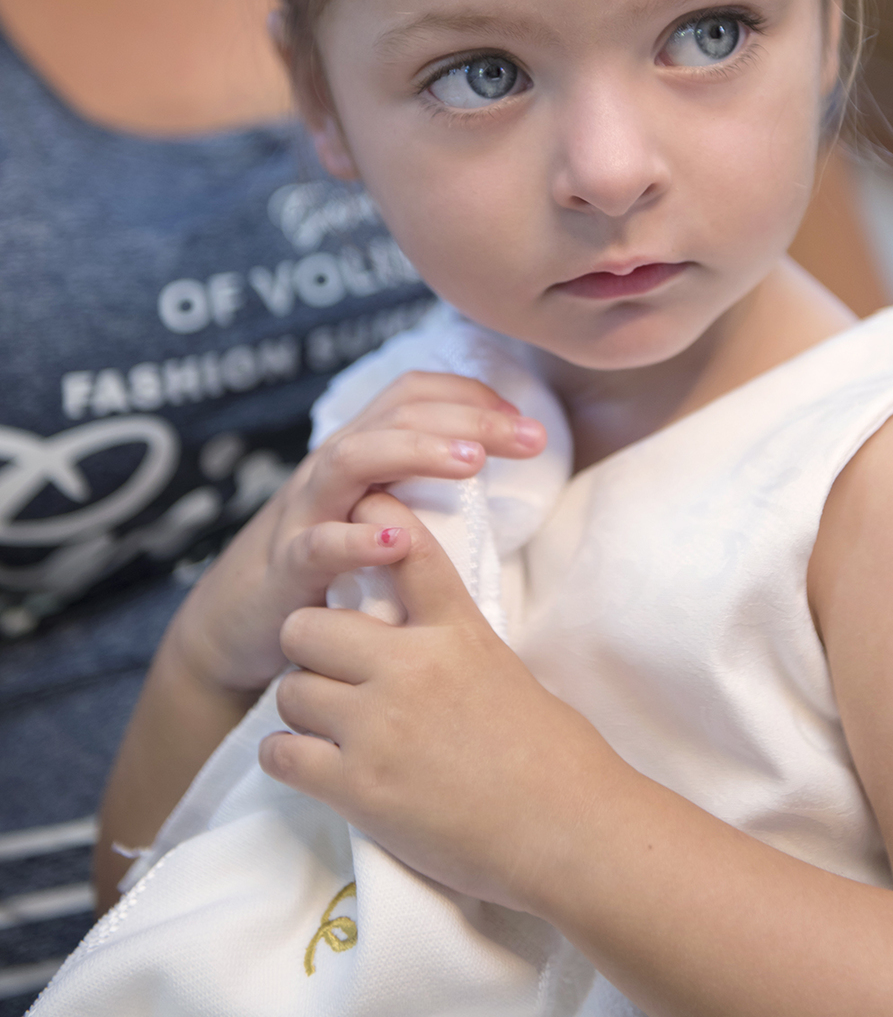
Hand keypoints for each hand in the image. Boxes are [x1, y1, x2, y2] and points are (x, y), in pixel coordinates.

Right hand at [168, 373, 545, 697]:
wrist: (238, 623)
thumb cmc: (326, 566)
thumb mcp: (376, 511)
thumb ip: (423, 485)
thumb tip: (496, 465)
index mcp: (360, 450)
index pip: (414, 394)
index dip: (472, 395)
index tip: (527, 422)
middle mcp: (331, 468)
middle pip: (397, 416)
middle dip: (468, 419)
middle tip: (531, 437)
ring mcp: (306, 512)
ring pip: (353, 459)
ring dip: (416, 452)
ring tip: (472, 464)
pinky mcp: (288, 567)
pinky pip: (317, 546)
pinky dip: (357, 541)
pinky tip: (398, 542)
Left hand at [261, 502, 620, 911]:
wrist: (570, 829)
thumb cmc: (554, 756)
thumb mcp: (502, 670)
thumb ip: (450, 643)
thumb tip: (409, 637)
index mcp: (457, 630)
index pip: (404, 548)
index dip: (371, 517)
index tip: (357, 509)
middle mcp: (411, 667)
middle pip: (308, 626)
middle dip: (310, 647)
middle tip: (329, 670)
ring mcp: (380, 727)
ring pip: (291, 690)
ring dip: (302, 709)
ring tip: (327, 727)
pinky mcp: (359, 787)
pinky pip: (283, 754)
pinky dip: (289, 758)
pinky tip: (311, 764)